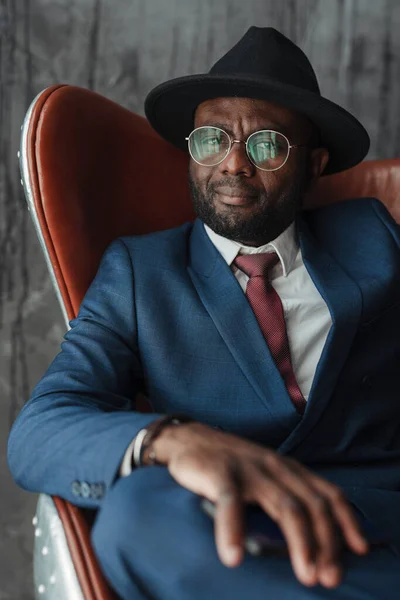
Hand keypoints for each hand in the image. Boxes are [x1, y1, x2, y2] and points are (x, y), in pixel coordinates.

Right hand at [147, 422, 368, 588]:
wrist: (189, 438)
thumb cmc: (230, 464)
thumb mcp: (266, 475)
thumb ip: (286, 496)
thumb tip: (310, 541)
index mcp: (289, 469)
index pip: (328, 493)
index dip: (347, 521)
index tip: (359, 550)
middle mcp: (275, 467)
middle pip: (312, 506)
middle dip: (327, 543)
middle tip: (330, 577)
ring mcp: (250, 469)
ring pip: (285, 506)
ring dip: (300, 543)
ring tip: (306, 574)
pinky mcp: (220, 473)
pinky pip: (230, 503)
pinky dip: (233, 531)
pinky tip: (234, 556)